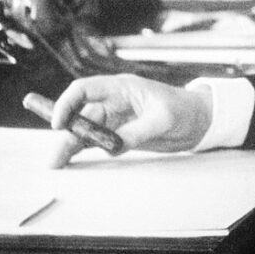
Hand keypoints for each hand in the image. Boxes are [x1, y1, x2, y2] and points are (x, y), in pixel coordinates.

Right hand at [47, 74, 212, 167]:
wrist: (199, 120)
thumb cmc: (184, 109)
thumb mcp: (164, 119)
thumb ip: (139, 131)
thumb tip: (114, 146)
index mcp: (122, 88)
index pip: (84, 89)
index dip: (67, 104)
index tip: (59, 124)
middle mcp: (114, 102)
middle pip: (81, 115)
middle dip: (66, 135)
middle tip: (55, 157)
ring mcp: (115, 119)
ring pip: (85, 131)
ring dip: (71, 146)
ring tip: (57, 164)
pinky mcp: (119, 134)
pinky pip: (96, 141)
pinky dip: (84, 150)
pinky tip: (71, 162)